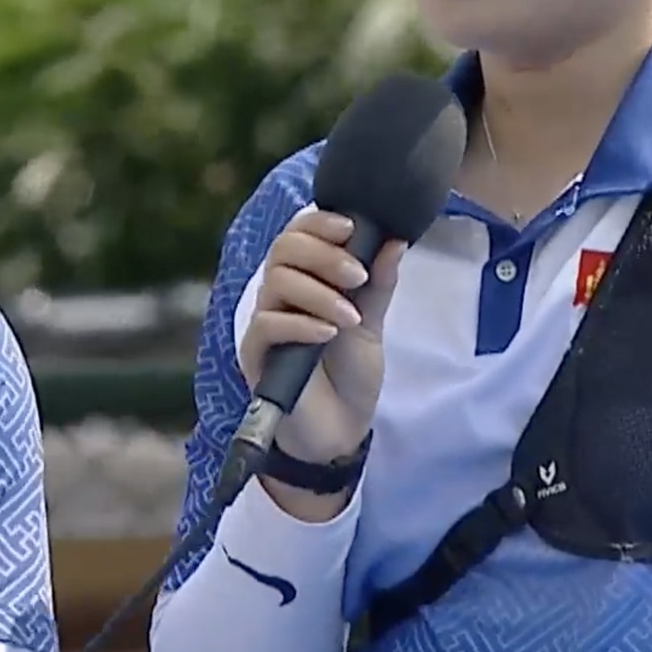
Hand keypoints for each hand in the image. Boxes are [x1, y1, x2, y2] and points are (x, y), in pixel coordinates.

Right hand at [238, 208, 406, 507]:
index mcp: (306, 278)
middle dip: (324, 254)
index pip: (298, 233)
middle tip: (357, 275)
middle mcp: (280, 294)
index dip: (319, 223)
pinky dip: (301, 323)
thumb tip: (395, 241)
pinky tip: (328, 334)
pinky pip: (268, 324)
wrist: (340, 429)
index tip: (351, 227)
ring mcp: (265, 322)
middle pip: (284, 249)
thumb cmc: (349, 373)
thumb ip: (378, 284)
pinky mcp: (256, 353)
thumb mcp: (372, 323)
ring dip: (319, 293)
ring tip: (351, 317)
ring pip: (277, 282)